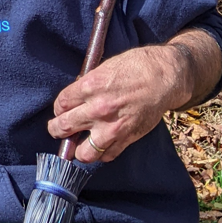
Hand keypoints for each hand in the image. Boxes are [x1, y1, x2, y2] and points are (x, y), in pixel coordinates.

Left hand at [47, 31, 220, 162]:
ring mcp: (113, 127)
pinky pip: (106, 155)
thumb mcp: (103, 68)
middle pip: (63, 127)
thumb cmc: (135, 67)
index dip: (58, 108)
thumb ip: (85, 85)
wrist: (165, 77)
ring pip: (83, 152)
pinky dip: (100, 153)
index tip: (62, 109)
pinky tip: (99, 144)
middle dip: (56, 129)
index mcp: (90, 87)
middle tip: (58, 129)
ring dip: (76, 149)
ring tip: (77, 143)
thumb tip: (72, 99)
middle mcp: (98, 109)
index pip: (60, 105)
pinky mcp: (127, 137)